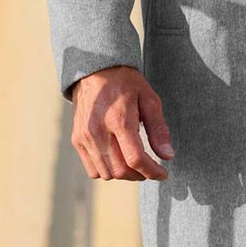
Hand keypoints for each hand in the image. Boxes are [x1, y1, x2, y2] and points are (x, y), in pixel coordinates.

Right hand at [70, 65, 174, 180]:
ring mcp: (85, 137)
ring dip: (124, 175)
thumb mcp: (149, 99)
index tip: (163, 174)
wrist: (95, 71)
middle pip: (121, 170)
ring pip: (107, 174)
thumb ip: (158, 128)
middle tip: (150, 168)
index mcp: (119, 119)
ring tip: (135, 165)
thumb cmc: (126, 83)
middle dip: (140, 175)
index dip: (152, 171)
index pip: (136, 158)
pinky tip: (118, 160)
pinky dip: (107, 172)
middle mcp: (99, 131)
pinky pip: (92, 169)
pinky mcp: (77, 140)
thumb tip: (168, 155)